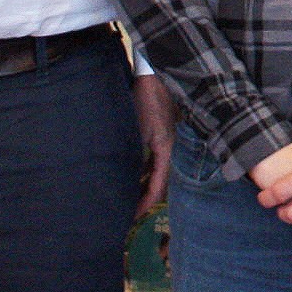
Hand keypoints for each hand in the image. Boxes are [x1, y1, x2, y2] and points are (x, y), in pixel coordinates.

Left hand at [132, 74, 176, 219]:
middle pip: (158, 182)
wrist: (156, 75)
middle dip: (144, 198)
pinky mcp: (158, 133)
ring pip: (155, 171)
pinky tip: (132, 173)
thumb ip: (134, 154)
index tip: (131, 216)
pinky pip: (152, 159)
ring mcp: (165, 142)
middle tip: (128, 211)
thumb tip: (123, 177)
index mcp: (166, 151)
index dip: (144, 203)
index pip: (157, 187)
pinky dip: (142, 170)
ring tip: (128, 197)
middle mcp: (169, 150)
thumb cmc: (147, 100)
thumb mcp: (138, 130)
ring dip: (143, 184)